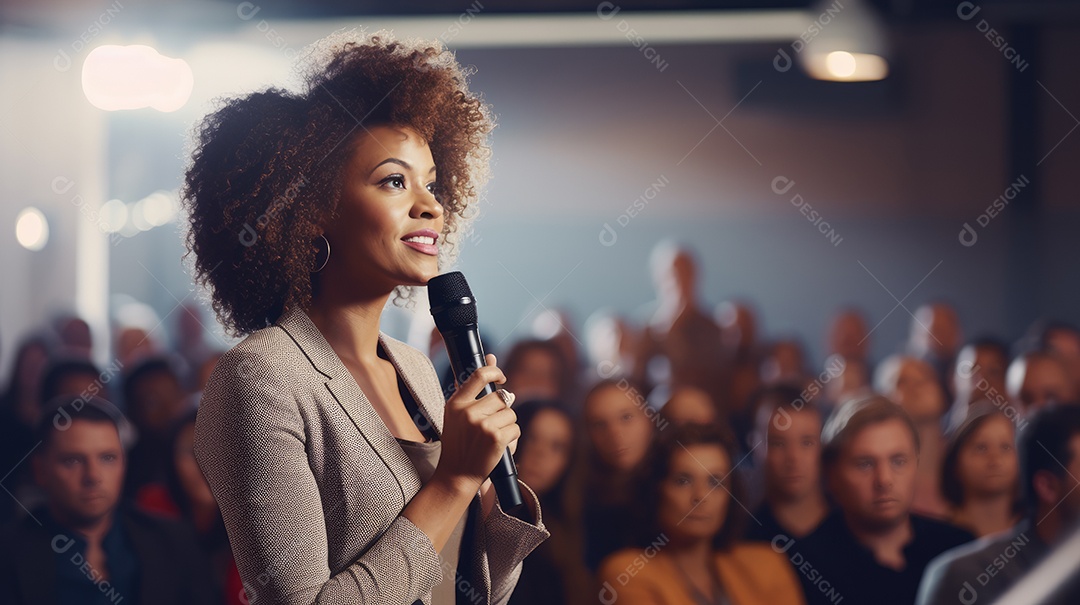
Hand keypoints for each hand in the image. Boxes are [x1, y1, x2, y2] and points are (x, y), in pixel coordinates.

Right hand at [434, 354, 519, 494]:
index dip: (495, 371)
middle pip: (502, 398)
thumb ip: (474, 387)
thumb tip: (492, 355)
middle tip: (491, 426)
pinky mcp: (496, 438)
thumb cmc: (459, 444)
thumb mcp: (458, 415)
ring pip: (511, 414)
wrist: (456, 476)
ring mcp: (482, 425)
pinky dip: (512, 439)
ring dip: (508, 426)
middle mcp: (468, 412)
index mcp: (456, 404)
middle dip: (503, 411)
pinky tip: (498, 447)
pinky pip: (516, 429)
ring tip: (492, 439)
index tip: (502, 378)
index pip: (479, 375)